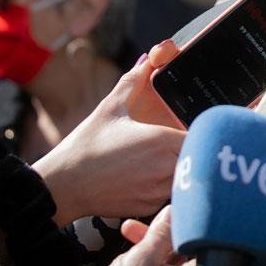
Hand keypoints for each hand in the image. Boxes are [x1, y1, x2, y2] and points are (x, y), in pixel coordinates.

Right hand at [33, 42, 185, 225]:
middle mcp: (164, 167)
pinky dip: (167, 187)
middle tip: (182, 143)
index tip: (193, 127)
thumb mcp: (110, 107)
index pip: (202, 136)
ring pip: (187, 178)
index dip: (203, 132)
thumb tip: (151, 57)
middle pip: (199, 158)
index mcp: (160, 140)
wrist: (62, 186)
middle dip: (195, 150)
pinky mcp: (150, 207)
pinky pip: (172, 196)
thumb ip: (135, 79)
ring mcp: (158, 191)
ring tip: (164, 160)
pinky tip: (150, 177)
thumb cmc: (86, 145)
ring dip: (183, 170)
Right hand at [99, 206, 195, 265]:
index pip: (200, 241)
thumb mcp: (140, 261)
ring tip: (131, 230)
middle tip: (148, 221)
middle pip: (184, 247)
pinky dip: (147, 256)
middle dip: (163, 232)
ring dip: (151, 241)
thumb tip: (172, 213)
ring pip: (170, 256)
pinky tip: (131, 247)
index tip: (173, 210)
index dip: (185, 222)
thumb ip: (158, 235)